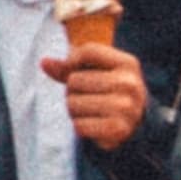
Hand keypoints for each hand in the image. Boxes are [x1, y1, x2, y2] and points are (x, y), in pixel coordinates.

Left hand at [56, 27, 147, 153]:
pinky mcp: (118, 129)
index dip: (72, 61)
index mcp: (128, 64)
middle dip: (72, 91)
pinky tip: (93, 125)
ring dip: (74, 110)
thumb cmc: (109, 92)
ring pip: (73, 104)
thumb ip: (70, 67)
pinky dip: (80, 127)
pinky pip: (78, 125)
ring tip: (89, 111)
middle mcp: (129, 83)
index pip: (88, 51)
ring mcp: (125, 107)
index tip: (75, 71)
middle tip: (87, 98)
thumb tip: (44, 62)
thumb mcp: (97, 73)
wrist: (136, 126)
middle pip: (75, 80)